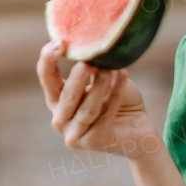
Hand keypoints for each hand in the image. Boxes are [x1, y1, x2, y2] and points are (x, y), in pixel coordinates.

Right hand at [36, 40, 161, 159]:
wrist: (139, 129)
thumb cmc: (118, 99)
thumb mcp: (103, 78)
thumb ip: (94, 68)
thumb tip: (89, 49)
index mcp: (57, 99)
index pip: (46, 77)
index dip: (49, 59)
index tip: (60, 42)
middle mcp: (60, 118)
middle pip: (66, 96)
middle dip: (78, 78)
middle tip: (89, 61)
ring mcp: (74, 135)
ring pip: (86, 109)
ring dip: (99, 87)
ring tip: (111, 69)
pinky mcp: (93, 143)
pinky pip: (104, 117)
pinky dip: (115, 96)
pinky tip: (124, 76)